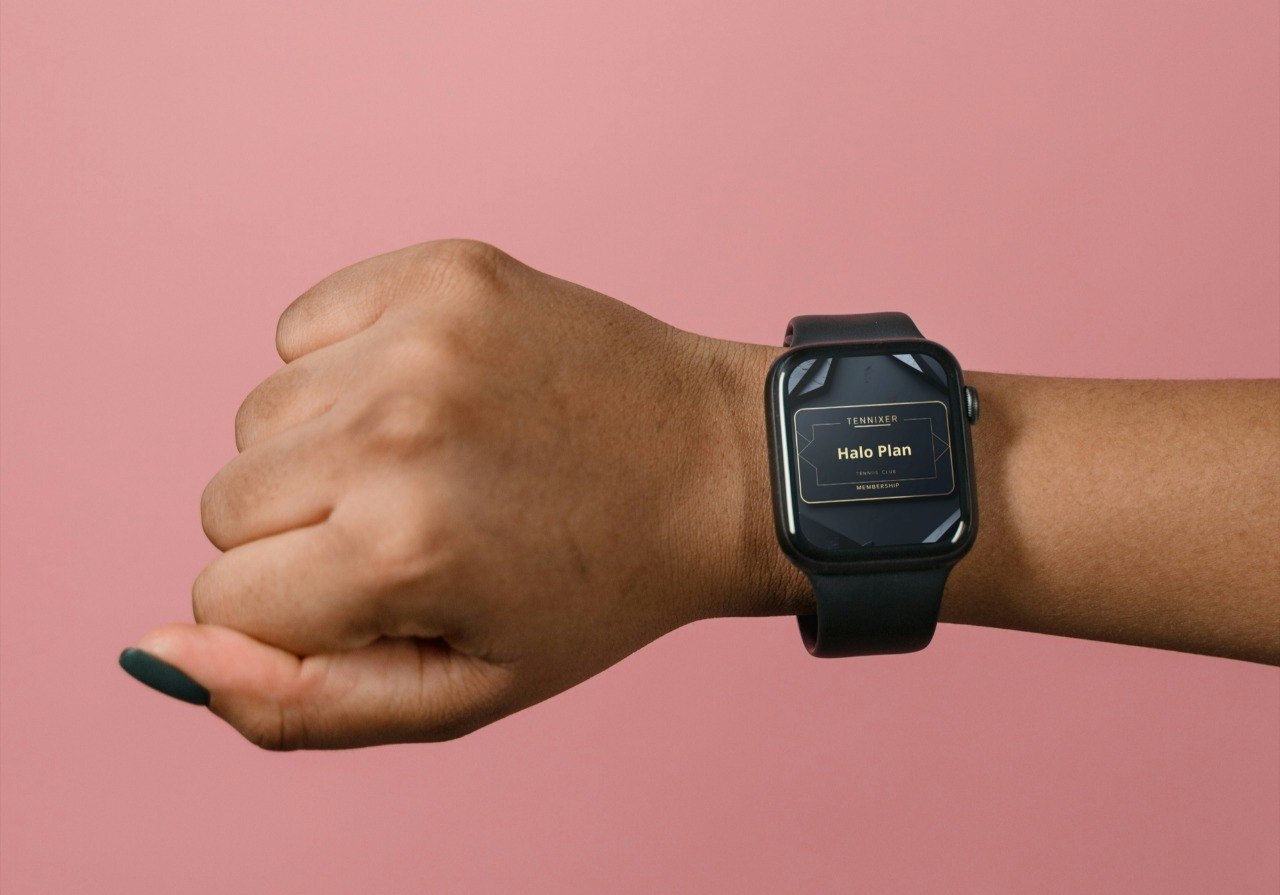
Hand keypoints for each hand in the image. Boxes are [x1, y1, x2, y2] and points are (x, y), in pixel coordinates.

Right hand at [124, 240, 800, 747]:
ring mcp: (421, 334)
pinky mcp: (442, 269)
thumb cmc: (591, 594)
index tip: (393, 594)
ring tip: (439, 460)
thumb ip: (297, 702)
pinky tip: (439, 393)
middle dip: (301, 534)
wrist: (717, 466)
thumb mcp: (460, 692)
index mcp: (400, 549)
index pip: (224, 597)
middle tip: (420, 527)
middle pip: (225, 500)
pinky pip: (304, 327)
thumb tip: (154, 651)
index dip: (301, 612)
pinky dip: (348, 369)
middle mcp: (397, 427)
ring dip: (325, 450)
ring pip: (259, 415)